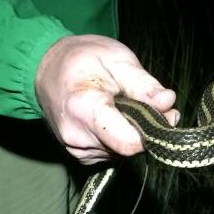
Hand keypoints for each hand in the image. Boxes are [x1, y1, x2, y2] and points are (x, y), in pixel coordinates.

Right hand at [35, 34, 178, 163]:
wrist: (45, 67)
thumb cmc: (81, 58)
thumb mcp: (117, 59)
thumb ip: (144, 84)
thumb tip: (168, 103)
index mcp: (84, 109)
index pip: (129, 143)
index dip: (153, 130)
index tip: (164, 112)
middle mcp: (76, 136)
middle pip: (128, 148)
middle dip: (143, 127)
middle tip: (141, 100)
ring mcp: (75, 149)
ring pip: (122, 152)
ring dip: (131, 132)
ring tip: (120, 104)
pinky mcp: (79, 155)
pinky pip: (112, 153)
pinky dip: (119, 137)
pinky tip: (112, 117)